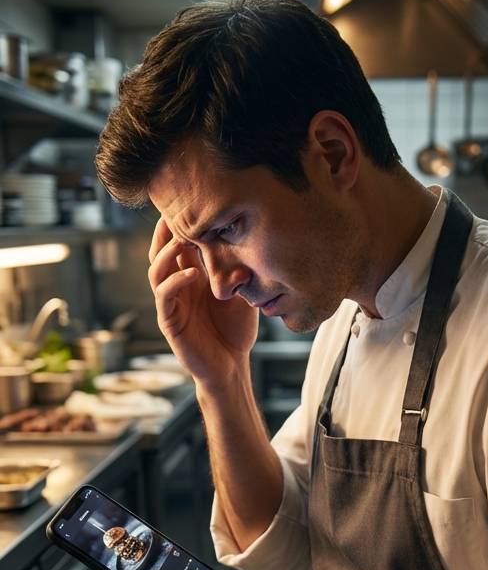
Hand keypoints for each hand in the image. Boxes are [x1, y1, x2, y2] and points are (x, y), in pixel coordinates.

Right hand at [148, 217, 257, 388]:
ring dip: (167, 253)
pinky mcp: (170, 322)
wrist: (232, 365)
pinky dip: (175, 282)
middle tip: (176, 211)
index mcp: (192, 277)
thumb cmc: (236, 329)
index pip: (180, 245)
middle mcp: (177, 286)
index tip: (190, 203)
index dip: (181, 226)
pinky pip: (165, 298)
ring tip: (183, 240)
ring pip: (156, 271)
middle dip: (166, 232)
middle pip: (161, 252)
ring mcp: (171, 303)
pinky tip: (191, 274)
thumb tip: (250, 240)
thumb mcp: (241, 293)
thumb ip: (238, 270)